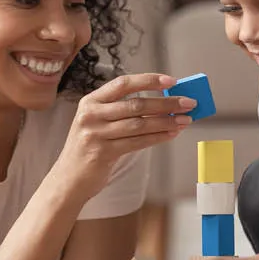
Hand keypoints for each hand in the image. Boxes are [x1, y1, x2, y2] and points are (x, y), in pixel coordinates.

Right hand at [55, 73, 195, 195]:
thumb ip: (122, 111)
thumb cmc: (90, 148)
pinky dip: (157, 137)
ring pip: (139, 124)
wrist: (69, 179)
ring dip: (166, 121)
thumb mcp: (98, 123)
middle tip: (189, 103)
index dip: (149, 80)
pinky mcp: (102, 152)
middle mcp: (91, 114)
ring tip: (185, 120)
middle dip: (166, 103)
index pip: (123, 84)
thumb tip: (163, 103)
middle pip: (136, 104)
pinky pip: (137, 142)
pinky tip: (171, 134)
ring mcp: (95, 134)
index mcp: (91, 101)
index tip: (172, 81)